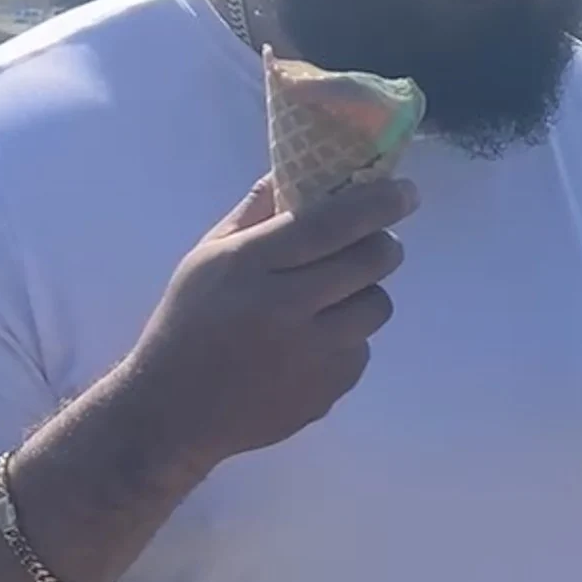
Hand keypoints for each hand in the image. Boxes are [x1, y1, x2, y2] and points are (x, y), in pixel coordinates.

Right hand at [112, 175, 417, 478]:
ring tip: (332, 299)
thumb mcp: (206, 258)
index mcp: (250, 265)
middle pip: (370, 261)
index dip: (377, 203)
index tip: (405, 193)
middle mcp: (286, 307)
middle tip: (378, 242)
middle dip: (384, 245)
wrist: (175, 411)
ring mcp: (312, 354)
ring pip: (377, 306)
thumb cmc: (189, 323)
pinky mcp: (329, 390)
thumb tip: (296, 169)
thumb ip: (255, 213)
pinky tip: (311, 346)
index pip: (330, 223)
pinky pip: (362, 350)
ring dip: (365, 294)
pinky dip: (347, 340)